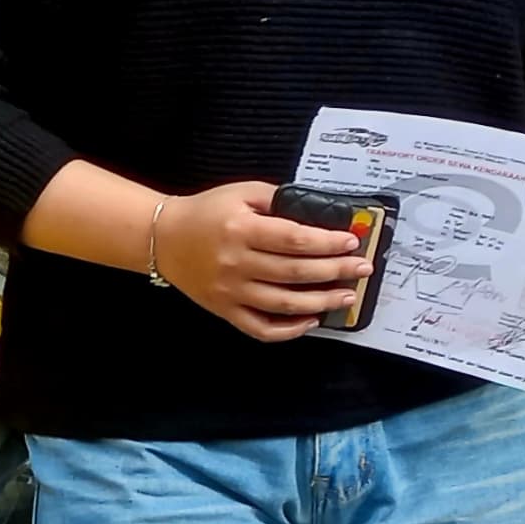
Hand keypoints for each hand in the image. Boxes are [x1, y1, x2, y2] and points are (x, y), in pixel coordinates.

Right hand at [154, 180, 374, 343]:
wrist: (162, 237)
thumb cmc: (205, 212)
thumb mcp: (241, 192)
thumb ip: (276, 199)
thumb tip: (315, 214)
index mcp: (242, 229)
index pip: (294, 239)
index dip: (327, 242)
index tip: (352, 242)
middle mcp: (237, 263)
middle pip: (295, 273)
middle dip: (336, 271)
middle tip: (362, 269)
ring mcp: (231, 291)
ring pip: (284, 304)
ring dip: (321, 302)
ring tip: (347, 296)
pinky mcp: (225, 311)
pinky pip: (261, 329)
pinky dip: (289, 330)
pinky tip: (310, 321)